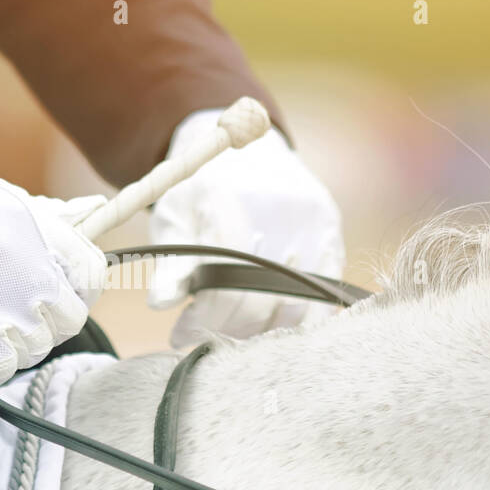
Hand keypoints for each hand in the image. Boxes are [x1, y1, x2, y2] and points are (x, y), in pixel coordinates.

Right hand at [0, 144, 106, 386]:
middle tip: (16, 313)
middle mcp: (31, 273)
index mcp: (40, 231)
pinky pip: (1, 369)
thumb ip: (38, 218)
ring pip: (35, 348)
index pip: (92, 274)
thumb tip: (80, 216)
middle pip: (69, 319)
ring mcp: (3, 310)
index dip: (80, 287)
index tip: (62, 292)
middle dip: (50, 320)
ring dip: (16, 343)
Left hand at [148, 108, 344, 346]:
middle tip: (202, 335)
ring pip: (291, 301)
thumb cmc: (202, 194)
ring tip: (233, 328)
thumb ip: (169, 263)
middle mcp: (274, 208)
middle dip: (226, 326)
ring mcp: (308, 219)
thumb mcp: (173, 220)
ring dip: (260, 328)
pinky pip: (323, 289)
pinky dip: (299, 316)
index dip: (202, 317)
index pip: (220, 281)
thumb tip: (159, 303)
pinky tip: (270, 324)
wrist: (247, 154)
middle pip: (257, 296)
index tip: (180, 333)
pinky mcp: (330, 229)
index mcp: (225, 201)